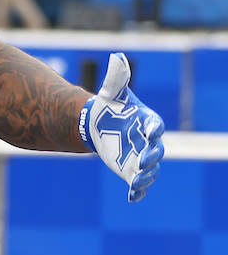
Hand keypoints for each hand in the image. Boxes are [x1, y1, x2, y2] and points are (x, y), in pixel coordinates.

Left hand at [79, 53, 164, 200]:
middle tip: (142, 160)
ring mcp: (142, 157)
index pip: (155, 125)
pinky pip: (139, 183)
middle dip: (151, 156)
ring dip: (145, 177)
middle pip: (156, 151)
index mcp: (147, 122)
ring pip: (150, 171)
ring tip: (136, 181)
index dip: (154, 128)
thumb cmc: (111, 109)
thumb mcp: (113, 93)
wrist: (98, 126)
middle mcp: (149, 142)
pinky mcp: (131, 170)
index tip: (150, 130)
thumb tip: (117, 56)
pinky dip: (138, 191)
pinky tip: (132, 197)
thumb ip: (117, 77)